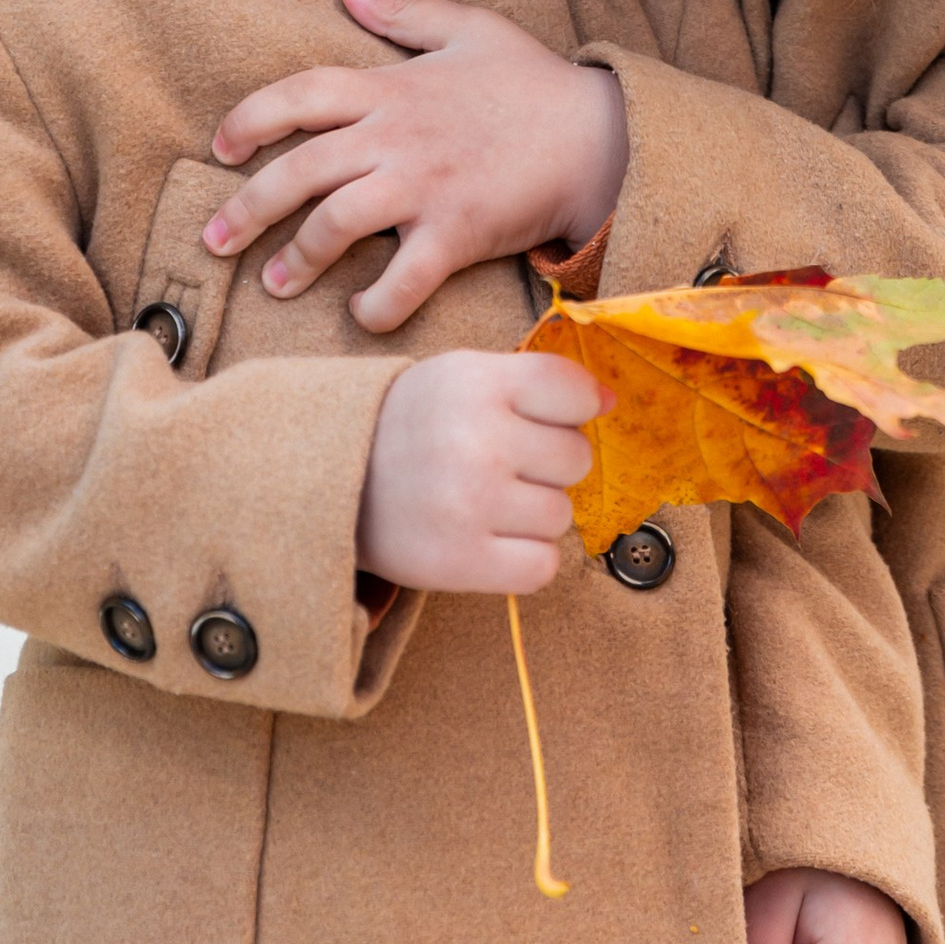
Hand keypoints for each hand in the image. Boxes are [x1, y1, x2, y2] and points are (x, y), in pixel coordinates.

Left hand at [207, 0, 629, 332]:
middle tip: (216, 239)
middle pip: (299, 171)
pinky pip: (402, 280)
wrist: (600, 137)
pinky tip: (359, 314)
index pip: (299, 95)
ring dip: (296, 260)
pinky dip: (375, 305)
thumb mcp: (470, 28)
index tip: (221, 147)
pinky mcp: (457, 234)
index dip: (250, 119)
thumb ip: (403, 10)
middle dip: (246, 208)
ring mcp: (425, 188)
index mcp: (392, 88)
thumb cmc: (534, 83)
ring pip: (335, 225)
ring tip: (274, 286)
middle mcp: (397, 138)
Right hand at [354, 349, 604, 593]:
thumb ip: (534, 381)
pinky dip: (525, 560)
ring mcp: (470, 503)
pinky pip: (543, 566)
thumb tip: (611, 401)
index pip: (574, 392)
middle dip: (547, 465)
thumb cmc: (411, 425)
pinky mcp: (461, 561)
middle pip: (576, 459)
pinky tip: (492, 541)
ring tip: (486, 502)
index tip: (542, 419)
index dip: (572, 409)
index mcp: (477, 382)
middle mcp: (477, 440)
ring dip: (533, 514)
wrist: (333, 481)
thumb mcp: (462, 377)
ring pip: (560, 515)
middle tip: (500, 465)